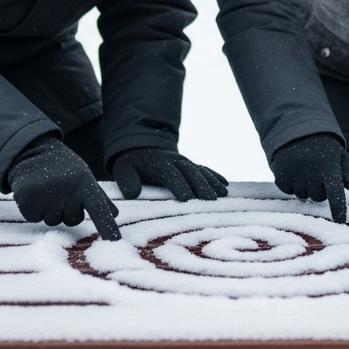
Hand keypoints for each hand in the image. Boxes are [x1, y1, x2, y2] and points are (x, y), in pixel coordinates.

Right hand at [8, 135, 121, 240]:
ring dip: (48, 209)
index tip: (116, 242)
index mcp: (85, 183)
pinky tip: (32, 192)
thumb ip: (99, 197)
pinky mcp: (28, 200)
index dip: (107, 226)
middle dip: (65, 210)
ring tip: (45, 189)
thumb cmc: (61, 167)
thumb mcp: (83, 176)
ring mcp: (47, 196)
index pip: (99, 209)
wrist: (31, 150)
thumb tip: (116, 214)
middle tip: (59, 191)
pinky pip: (33, 218)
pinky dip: (32, 209)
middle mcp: (68, 190)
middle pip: (71, 220)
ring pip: (52, 221)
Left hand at [111, 148, 228, 200]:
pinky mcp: (191, 165)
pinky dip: (215, 176)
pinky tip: (225, 186)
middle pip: (190, 171)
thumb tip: (132, 193)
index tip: (185, 198)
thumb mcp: (122, 169)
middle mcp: (175, 160)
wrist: (141, 148)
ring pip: (200, 170)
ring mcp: (184, 162)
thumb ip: (126, 180)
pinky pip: (205, 169)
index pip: (170, 173)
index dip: (178, 184)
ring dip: (211, 182)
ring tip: (221, 195)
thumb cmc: (131, 164)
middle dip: (201, 185)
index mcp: (158, 162)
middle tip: (210, 199)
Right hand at [269, 134, 348, 222]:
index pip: (335, 194)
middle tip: (317, 173)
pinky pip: (287, 190)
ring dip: (305, 187)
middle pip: (318, 197)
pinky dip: (290, 184)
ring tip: (305, 169)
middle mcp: (311, 173)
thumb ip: (347, 171)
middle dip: (320, 189)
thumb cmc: (321, 144)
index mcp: (328, 167)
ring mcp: (294, 175)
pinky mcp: (280, 175)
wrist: (294, 126)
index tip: (340, 220)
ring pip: (302, 195)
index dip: (338, 208)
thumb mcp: (338, 153)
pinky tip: (293, 170)